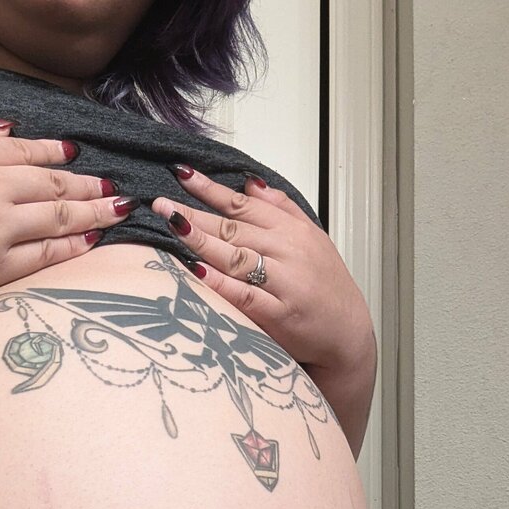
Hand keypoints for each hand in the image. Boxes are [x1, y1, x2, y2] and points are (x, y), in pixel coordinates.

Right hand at [0, 116, 137, 317]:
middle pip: (51, 185)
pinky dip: (71, 247)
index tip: (76, 156)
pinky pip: (43, 256)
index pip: (26, 151)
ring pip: (57, 218)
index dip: (56, 154)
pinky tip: (91, 240)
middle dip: (87, 184)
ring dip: (93, 212)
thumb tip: (2, 128)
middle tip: (114, 185)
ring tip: (118, 209)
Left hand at [151, 168, 376, 374]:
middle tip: (160, 203)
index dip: (211, 189)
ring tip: (171, 226)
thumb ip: (281, 208)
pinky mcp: (279, 313)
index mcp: (292, 231)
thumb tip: (251, 184)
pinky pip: (244, 294)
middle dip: (195, 213)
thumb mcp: (312, 237)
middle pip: (233, 228)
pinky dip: (220, 282)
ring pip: (236, 255)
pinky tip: (196, 270)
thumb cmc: (327, 287)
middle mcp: (287, 251)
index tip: (183, 175)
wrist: (348, 333)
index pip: (243, 205)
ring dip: (201, 240)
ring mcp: (283, 282)